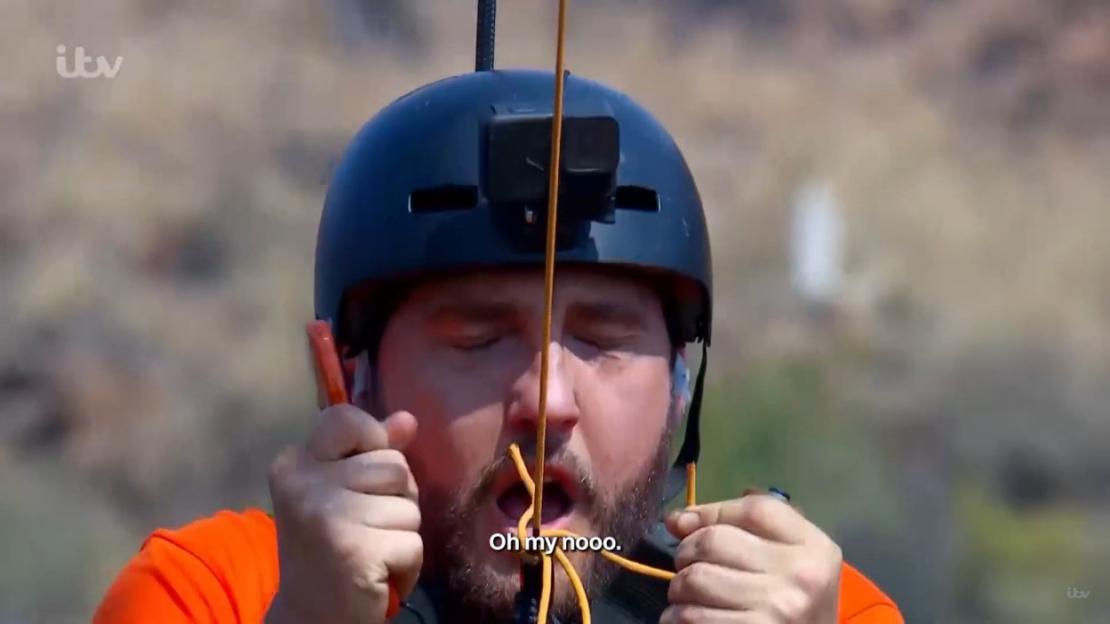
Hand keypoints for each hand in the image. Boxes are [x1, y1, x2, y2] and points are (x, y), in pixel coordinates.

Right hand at [265, 406, 420, 623]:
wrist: (310, 619)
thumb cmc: (331, 550)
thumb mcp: (343, 492)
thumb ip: (373, 452)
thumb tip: (408, 419)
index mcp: (295, 464)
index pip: (346, 418)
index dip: (373, 442)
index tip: (363, 477)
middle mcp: (304, 484)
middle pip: (394, 465)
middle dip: (396, 499)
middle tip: (365, 530)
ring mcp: (327, 516)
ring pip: (410, 505)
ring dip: (402, 535)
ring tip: (371, 553)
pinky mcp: (354, 550)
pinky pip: (414, 543)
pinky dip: (406, 566)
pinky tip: (377, 576)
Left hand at [661, 492, 841, 623]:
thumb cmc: (795, 601)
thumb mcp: (789, 559)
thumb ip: (744, 528)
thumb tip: (676, 520)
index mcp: (812, 547)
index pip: (752, 510)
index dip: (709, 513)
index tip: (688, 525)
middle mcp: (798, 576)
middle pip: (714, 541)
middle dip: (686, 551)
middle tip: (688, 565)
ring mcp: (776, 610)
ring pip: (695, 579)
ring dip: (679, 588)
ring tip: (689, 595)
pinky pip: (691, 616)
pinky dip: (678, 616)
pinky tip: (690, 617)